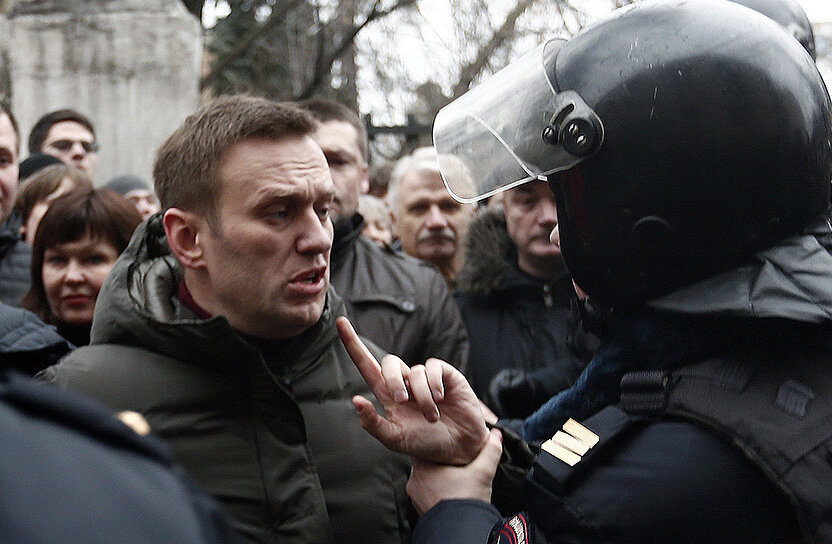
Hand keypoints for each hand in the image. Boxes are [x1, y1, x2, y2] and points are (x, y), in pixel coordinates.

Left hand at [337, 316, 488, 463]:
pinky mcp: (445, 374)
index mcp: (386, 394)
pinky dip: (434, 385)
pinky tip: (441, 399)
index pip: (366, 364)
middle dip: (393, 380)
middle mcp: (404, 381)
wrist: (458, 448)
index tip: (340, 321)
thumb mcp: (394, 439)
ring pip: (414, 372)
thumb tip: (356, 400)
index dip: (352, 343)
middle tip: (402, 401)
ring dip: (422, 397)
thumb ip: (372, 423)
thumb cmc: (424, 443)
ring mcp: (425, 377)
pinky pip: (433, 368)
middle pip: (389, 362)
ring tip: (432, 416)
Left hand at [407, 428, 503, 514]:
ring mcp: (416, 497)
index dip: (436, 442)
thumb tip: (495, 436)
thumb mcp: (482, 472)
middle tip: (455, 460)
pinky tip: (452, 492)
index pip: (423, 445)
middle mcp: (414, 480)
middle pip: (425, 462)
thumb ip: (489, 451)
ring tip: (455, 477)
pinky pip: (427, 494)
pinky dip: (437, 491)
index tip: (447, 443)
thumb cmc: (466, 501)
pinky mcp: (421, 510)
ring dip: (438, 477)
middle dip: (440, 461)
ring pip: (426, 479)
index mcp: (422, 466)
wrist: (461, 531)